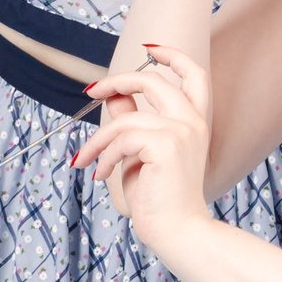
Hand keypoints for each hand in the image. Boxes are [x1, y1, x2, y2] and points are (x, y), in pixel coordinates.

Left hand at [72, 45, 216, 249]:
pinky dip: (104, 156)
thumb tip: (113, 94)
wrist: (177, 231)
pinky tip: (100, 175)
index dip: (171, 55)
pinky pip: (121, 138)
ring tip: (87, 162)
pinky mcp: (165, 144)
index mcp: (195, 122)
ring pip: (125, 118)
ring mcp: (181, 131)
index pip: (193, 74)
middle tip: (90, 93)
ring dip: (98, 141)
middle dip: (115, 81)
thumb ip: (132, 120)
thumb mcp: (141, 153)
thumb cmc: (160, 198)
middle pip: (151, 80)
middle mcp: (193, 122)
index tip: (148, 50)